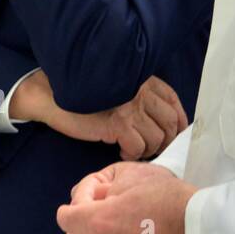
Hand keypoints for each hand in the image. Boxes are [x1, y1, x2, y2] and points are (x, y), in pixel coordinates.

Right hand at [11, 72, 187, 161]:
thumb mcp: (119, 89)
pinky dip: (132, 153)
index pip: (173, 100)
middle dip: (167, 140)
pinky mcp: (117, 123)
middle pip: (170, 121)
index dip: (179, 120)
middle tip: (155, 149)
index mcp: (144, 80)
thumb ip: (140, 96)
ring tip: (134, 149)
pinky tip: (120, 149)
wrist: (55, 96)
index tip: (175, 134)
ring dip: (149, 149)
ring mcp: (130, 107)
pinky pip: (138, 146)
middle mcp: (141, 92)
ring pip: (156, 138)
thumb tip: (162, 122)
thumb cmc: (87, 95)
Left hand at [57, 161, 195, 233]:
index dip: (71, 210)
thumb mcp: (136, 180)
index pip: (65, 218)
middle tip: (98, 224)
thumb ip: (105, 191)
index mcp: (101, 220)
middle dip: (81, 233)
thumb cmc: (174, 201)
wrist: (203, 231)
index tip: (78, 210)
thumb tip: (92, 199)